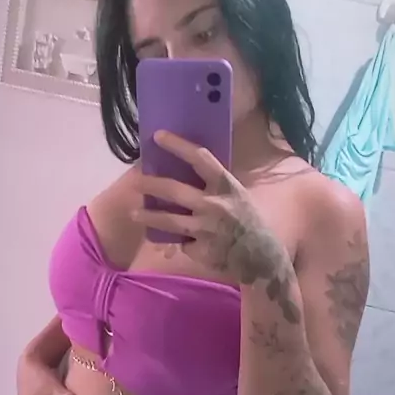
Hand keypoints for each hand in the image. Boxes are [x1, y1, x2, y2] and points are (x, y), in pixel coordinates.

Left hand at [134, 131, 288, 285]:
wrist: (260, 257)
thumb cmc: (248, 222)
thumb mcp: (237, 196)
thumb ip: (214, 186)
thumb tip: (183, 173)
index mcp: (226, 186)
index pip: (200, 158)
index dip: (178, 145)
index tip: (158, 136)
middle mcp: (214, 204)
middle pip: (175, 190)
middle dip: (152, 185)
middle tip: (136, 181)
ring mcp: (206, 228)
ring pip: (170, 220)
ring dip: (149, 216)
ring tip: (134, 213)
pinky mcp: (201, 249)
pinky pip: (181, 242)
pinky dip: (176, 242)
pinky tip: (169, 242)